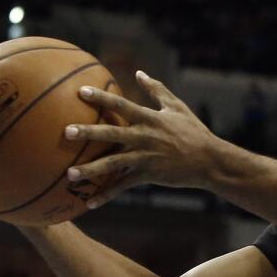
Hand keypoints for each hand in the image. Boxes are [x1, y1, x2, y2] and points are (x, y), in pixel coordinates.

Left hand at [65, 70, 219, 208]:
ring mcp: (146, 157)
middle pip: (112, 133)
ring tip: (69, 174)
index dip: (102, 98)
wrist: (209, 161)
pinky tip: (89, 203)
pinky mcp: (148, 175)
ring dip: (91, 169)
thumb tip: (138, 73)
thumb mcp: (177, 107)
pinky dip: (106, 195)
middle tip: (67, 131)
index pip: (122, 105)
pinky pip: (123, 186)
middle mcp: (145, 137)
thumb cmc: (194, 131)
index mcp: (150, 119)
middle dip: (89, 132)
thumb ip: (156, 89)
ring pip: (113, 164)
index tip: (81, 91)